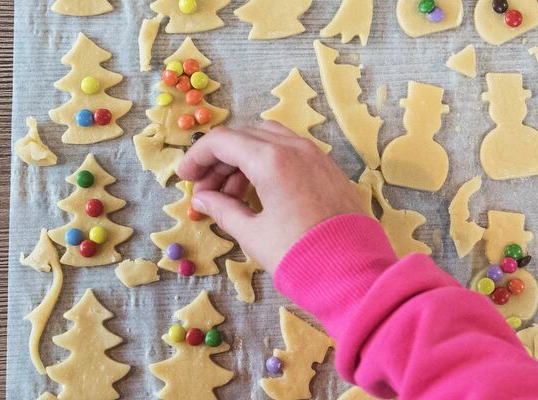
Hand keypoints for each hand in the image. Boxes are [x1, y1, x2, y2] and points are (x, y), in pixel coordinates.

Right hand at [176, 122, 365, 272]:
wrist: (353, 272)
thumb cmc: (299, 255)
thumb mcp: (253, 234)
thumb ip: (223, 209)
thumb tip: (203, 198)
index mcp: (272, 159)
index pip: (222, 141)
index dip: (197, 157)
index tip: (184, 178)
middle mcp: (295, 148)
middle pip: (244, 136)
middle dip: (219, 159)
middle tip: (204, 189)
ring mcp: (315, 155)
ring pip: (268, 140)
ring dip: (243, 160)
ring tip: (229, 195)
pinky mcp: (328, 168)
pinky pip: (290, 152)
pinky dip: (267, 162)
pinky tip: (257, 192)